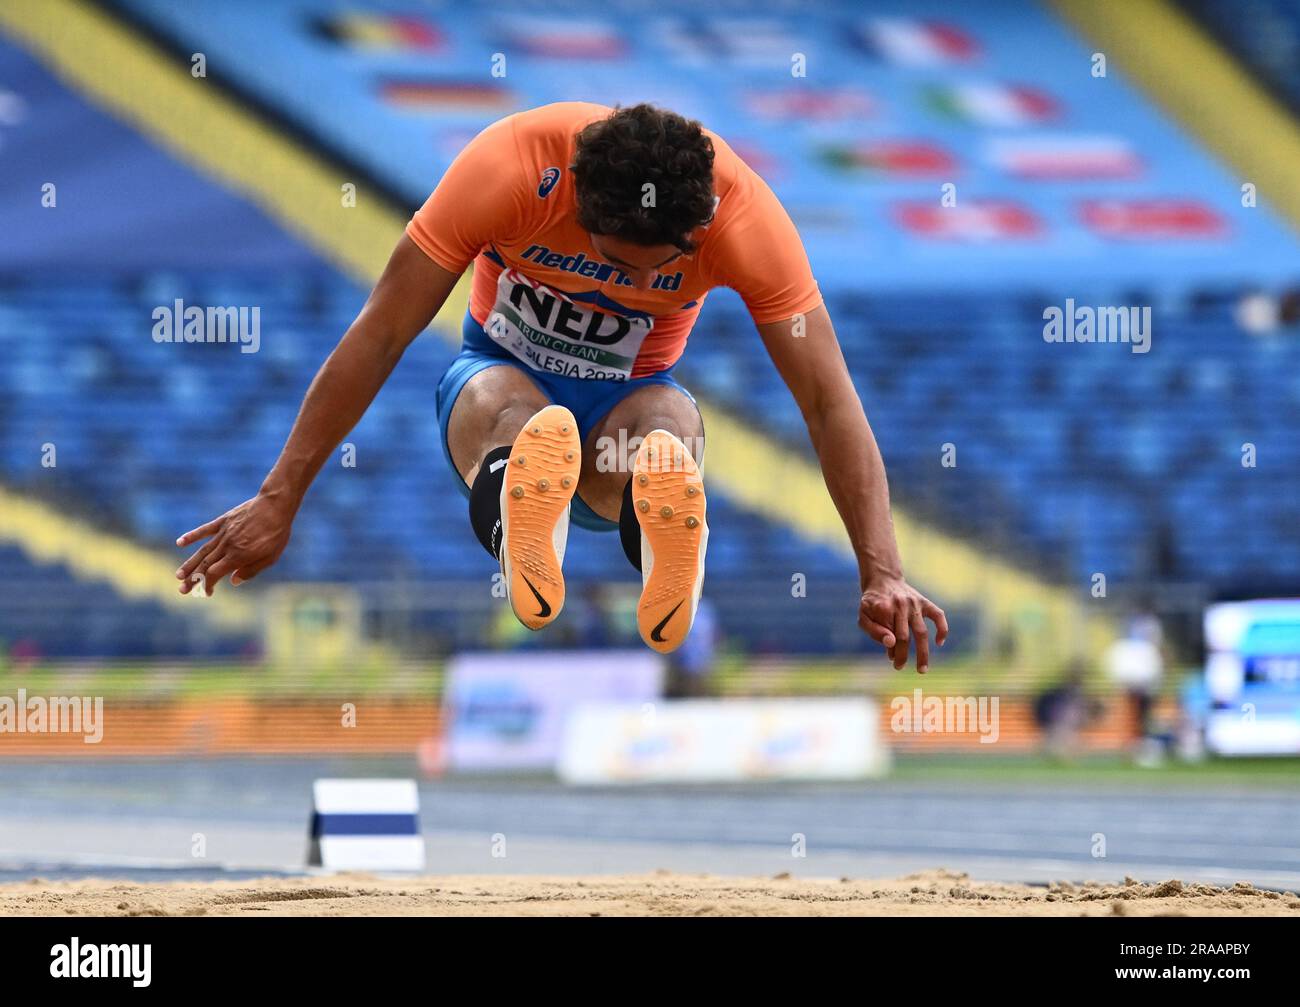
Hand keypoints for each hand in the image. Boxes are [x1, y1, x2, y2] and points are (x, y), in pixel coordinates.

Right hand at [175, 493, 294, 595]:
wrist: (275, 506)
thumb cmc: (276, 533)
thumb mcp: (270, 557)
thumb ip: (251, 570)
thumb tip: (233, 581)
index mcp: (238, 556)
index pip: (215, 574)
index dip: (207, 584)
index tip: (206, 592)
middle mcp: (227, 545)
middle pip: (205, 565)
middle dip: (193, 579)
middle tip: (182, 590)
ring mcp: (223, 532)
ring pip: (202, 551)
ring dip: (189, 564)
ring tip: (178, 575)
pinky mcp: (223, 521)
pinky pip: (204, 530)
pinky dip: (192, 536)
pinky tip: (180, 543)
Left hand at [858, 576, 947, 673]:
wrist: (883, 580)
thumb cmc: (872, 603)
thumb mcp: (864, 615)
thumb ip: (873, 630)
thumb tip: (890, 643)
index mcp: (884, 609)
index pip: (890, 636)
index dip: (892, 650)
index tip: (891, 659)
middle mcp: (901, 606)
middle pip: (904, 637)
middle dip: (902, 656)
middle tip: (900, 668)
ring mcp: (915, 604)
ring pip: (921, 632)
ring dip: (923, 653)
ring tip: (922, 669)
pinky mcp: (925, 602)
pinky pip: (938, 615)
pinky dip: (942, 629)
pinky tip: (940, 642)